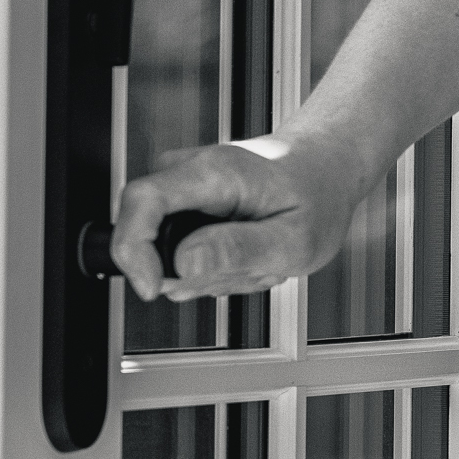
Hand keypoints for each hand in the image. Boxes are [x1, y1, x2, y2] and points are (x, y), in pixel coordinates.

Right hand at [109, 132, 374, 302]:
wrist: (325, 170)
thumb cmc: (317, 195)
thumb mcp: (295, 238)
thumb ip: (238, 250)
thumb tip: (184, 265)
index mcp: (214, 172)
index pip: (141, 201)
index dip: (133, 251)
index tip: (152, 288)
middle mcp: (188, 172)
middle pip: (149, 238)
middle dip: (195, 275)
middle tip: (254, 268)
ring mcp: (183, 190)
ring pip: (169, 257)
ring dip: (213, 274)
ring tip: (259, 257)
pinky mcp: (185, 208)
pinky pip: (181, 257)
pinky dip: (216, 268)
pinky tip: (249, 254)